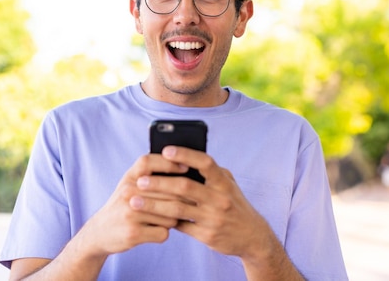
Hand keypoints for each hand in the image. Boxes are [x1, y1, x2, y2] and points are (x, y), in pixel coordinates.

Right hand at [75, 153, 189, 257]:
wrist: (99, 232)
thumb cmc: (123, 205)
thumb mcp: (130, 184)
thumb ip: (150, 174)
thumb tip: (186, 168)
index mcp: (128, 178)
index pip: (148, 162)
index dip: (169, 163)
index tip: (186, 167)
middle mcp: (127, 193)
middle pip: (168, 192)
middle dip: (182, 200)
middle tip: (187, 203)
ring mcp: (130, 213)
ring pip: (170, 215)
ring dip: (171, 220)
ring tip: (161, 219)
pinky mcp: (134, 233)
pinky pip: (163, 232)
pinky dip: (162, 233)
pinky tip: (153, 231)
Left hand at [132, 146, 276, 259]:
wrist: (253, 236)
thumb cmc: (234, 204)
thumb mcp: (228, 185)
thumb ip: (210, 172)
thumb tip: (183, 157)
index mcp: (224, 182)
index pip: (205, 162)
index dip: (185, 154)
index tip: (165, 150)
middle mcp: (220, 198)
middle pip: (185, 187)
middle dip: (159, 183)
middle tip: (140, 180)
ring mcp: (213, 218)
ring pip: (177, 209)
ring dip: (153, 205)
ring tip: (135, 201)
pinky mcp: (207, 235)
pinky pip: (180, 226)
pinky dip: (164, 220)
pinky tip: (149, 216)